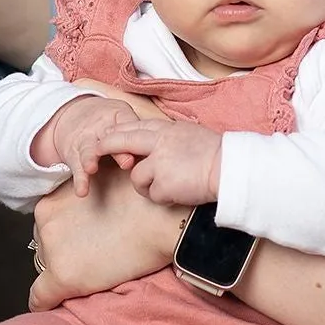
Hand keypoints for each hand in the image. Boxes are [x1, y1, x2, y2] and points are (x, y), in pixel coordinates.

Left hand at [28, 164, 186, 311]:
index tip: (79, 239)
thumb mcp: (97, 181)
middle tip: (91, 252)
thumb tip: (81, 206)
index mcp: (51, 202)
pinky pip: (40, 298)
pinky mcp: (63, 278)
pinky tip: (53, 304)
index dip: (64, 234)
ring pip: (46, 268)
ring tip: (92, 270)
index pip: (45, 225)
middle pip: (44, 245)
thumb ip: (81, 191)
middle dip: (62, 250)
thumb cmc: (138, 198)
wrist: (159, 218)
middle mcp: (45, 224)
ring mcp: (52, 251)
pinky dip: (44, 303)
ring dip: (63, 270)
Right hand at [37, 96, 142, 196]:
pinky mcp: (74, 155)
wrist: (72, 113)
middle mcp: (98, 128)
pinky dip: (79, 180)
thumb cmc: (107, 118)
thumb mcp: (123, 115)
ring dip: (89, 160)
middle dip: (117, 151)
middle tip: (127, 162)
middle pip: (108, 139)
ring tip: (91, 169)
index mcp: (116, 117)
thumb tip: (160, 148)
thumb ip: (139, 130)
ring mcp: (84, 141)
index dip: (134, 136)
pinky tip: (82, 191)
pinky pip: (76, 168)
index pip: (127, 125)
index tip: (142, 149)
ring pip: (87, 151)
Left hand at [92, 120, 221, 206]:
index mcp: (166, 129)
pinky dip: (163, 197)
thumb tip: (152, 143)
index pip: (133, 127)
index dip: (116, 132)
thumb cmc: (216, 153)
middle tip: (94, 151)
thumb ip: (168, 138)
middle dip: (105, 146)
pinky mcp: (163, 184)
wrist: (230, 168)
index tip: (105, 136)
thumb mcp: (189, 134)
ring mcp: (159, 163)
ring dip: (147, 185)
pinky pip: (152, 195)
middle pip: (122, 141)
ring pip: (137, 177)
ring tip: (168, 186)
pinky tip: (178, 193)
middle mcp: (159, 142)